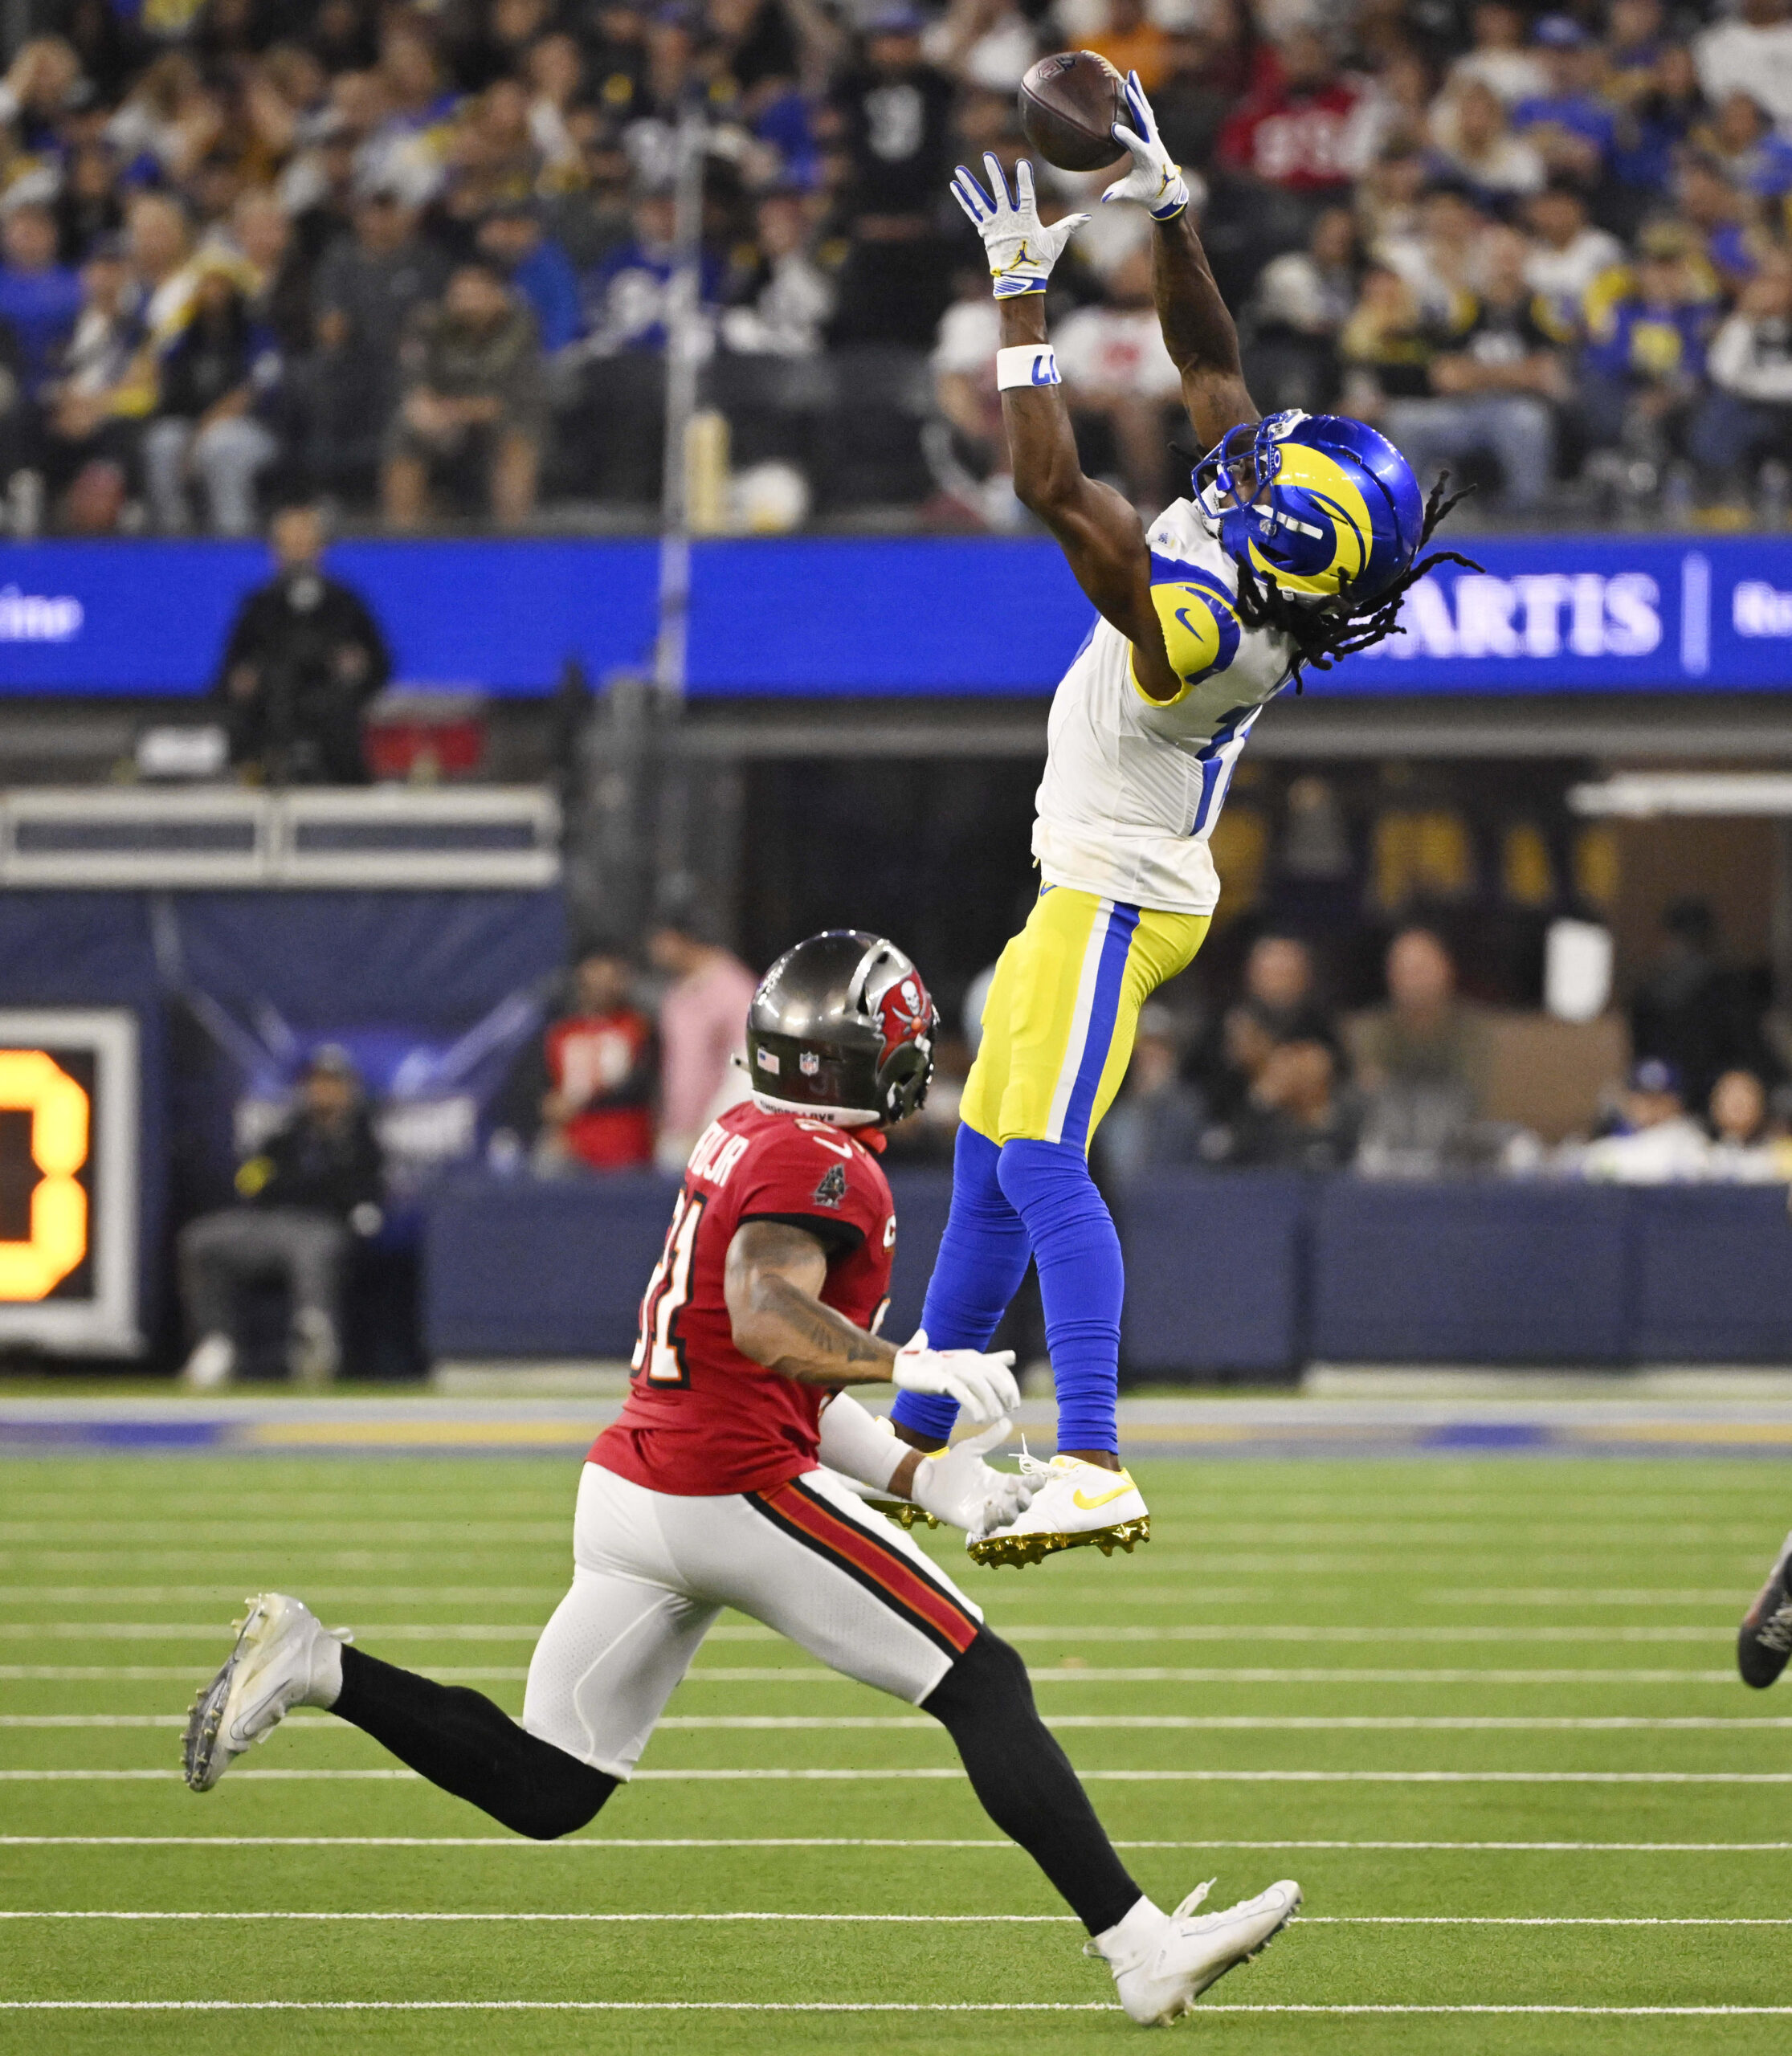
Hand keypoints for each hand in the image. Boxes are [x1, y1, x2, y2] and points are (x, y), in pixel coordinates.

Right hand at [892, 1327, 1019, 1423]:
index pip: (998, 1368)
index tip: (1015, 1404)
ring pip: (978, 1383)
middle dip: (1005, 1392)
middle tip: (1011, 1410)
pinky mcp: (940, 1379)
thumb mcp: (966, 1364)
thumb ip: (989, 1361)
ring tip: (995, 1417)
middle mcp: (964, 1359)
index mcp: (972, 1356)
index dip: (1010, 1385)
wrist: (906, 1367)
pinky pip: (960, 1391)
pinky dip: (972, 1404)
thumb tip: (1012, 1356)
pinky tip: (980, 1419)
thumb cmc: (937, 1368)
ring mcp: (951, 1368)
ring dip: (990, 1401)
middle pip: (991, 1374)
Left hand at [907, 1417, 1034, 1537]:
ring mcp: (987, 1512)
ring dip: (1011, 1513)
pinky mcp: (974, 1522)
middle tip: (1023, 1493)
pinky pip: (989, 1527)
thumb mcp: (971, 1449)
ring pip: (1009, 1519)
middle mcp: (997, 1498)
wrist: (928, 1479)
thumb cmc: (950, 1464)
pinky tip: (989, 1508)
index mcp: (1000, 1481)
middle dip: (1026, 1501)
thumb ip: (989, 1438)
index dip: (1035, 1484)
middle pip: (1022, 1505)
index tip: (1040, 1479)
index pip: (1025, 1484)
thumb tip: (1007, 1421)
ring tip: (1005, 1504)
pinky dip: (993, 1520)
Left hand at [949, 153, 1087, 298]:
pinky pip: (972, 211)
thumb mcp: (1056, 241)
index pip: (1026, 194)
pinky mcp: (985, 231)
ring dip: (970, 184)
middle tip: (988, 156)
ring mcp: (994, 225)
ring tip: (959, 170)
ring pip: (980, 200)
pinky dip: (963, 199)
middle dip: (994, 173)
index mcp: (1027, 219)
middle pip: (1000, 192)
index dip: (1025, 179)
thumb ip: (1069, 225)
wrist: (1020, 281)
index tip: (1023, 163)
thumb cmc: (1040, 261)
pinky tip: (955, 186)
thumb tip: (1087, 217)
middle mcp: (1008, 219)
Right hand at [1102, 69, 1189, 220]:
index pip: (1135, 144)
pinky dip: (1140, 99)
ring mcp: (1154, 136)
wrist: (1167, 190)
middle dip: (1135, 103)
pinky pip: (1146, 112)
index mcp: (1146, 157)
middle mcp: (1153, 143)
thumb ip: (1118, 193)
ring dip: (1139, 92)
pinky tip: (1134, 87)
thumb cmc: (1146, 192)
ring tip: (1132, 75)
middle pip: (1144, 119)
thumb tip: (1104, 198)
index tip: (1114, 128)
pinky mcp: (1153, 133)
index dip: (1126, 136)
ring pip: (1146, 110)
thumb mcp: (1132, 194)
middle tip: (1127, 86)